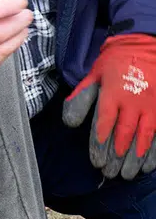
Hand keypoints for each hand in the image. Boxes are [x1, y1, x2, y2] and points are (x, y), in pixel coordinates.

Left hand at [63, 34, 155, 179]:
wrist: (144, 44)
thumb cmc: (115, 62)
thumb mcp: (94, 75)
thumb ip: (82, 98)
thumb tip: (70, 123)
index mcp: (113, 93)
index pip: (105, 123)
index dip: (100, 143)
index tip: (97, 160)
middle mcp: (133, 101)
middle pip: (124, 134)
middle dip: (117, 156)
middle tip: (111, 173)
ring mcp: (152, 105)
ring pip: (144, 137)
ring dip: (135, 158)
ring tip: (128, 174)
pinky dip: (154, 151)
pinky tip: (148, 164)